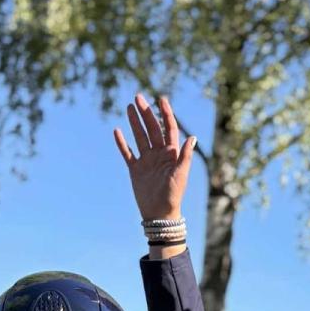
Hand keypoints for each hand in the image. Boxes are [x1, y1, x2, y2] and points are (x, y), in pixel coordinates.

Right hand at [114, 94, 194, 221]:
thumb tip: (192, 137)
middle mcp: (158, 154)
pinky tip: (117, 131)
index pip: (168, 128)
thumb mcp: (180, 174)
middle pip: (152, 128)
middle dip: (146, 112)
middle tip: (138, 97)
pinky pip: (127, 153)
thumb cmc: (173, 195)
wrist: (159, 214)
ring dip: (134, 122)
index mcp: (171, 154)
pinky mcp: (135, 169)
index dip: (165, 113)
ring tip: (129, 107)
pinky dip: (122, 143)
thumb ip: (185, 155)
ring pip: (139, 136)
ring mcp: (146, 161)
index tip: (161, 98)